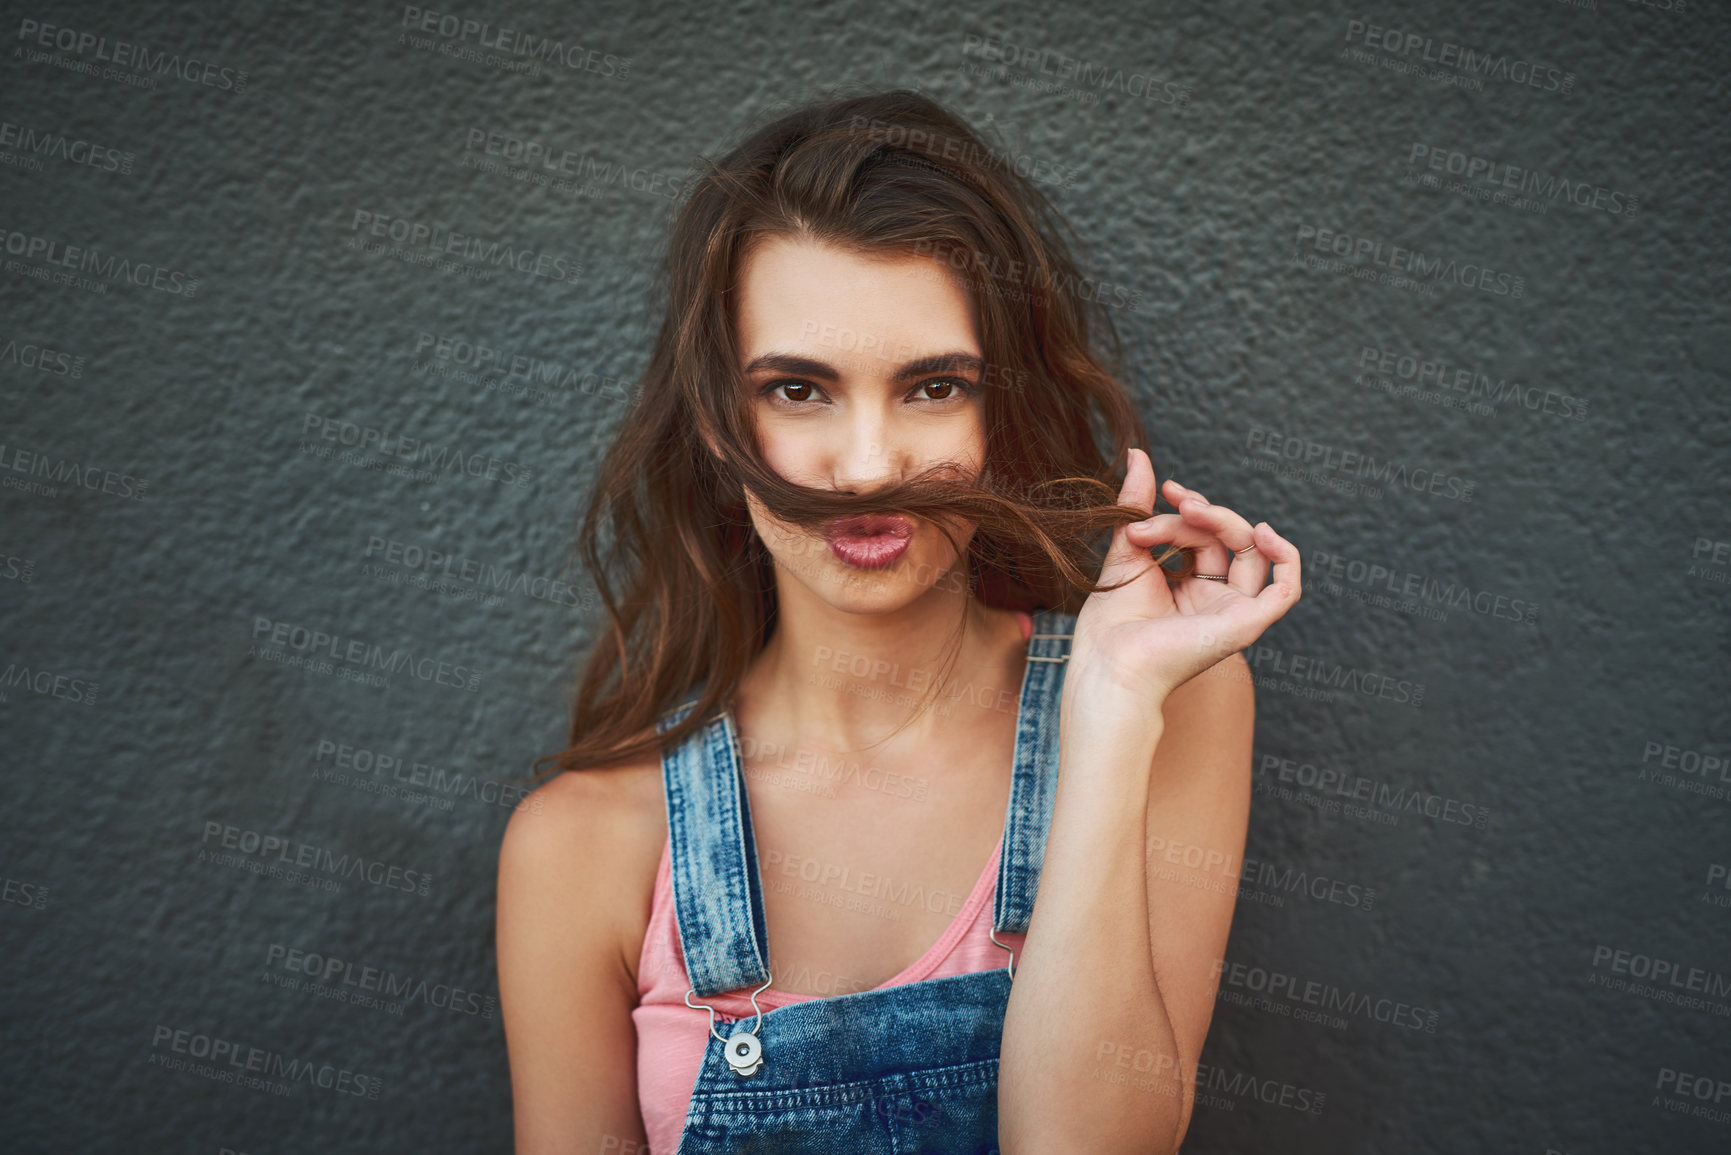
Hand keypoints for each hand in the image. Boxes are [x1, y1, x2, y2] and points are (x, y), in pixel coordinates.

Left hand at [1068, 448, 1301, 702]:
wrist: (1109, 662)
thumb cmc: (1109, 623)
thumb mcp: (1126, 550)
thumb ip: (1136, 504)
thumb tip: (1136, 453)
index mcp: (1188, 592)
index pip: (1204, 537)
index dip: (1190, 508)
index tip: (1164, 488)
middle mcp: (1214, 603)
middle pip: (1228, 540)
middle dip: (1202, 512)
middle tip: (1171, 501)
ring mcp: (1232, 613)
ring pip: (1251, 553)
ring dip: (1225, 521)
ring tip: (1191, 510)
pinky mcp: (1245, 624)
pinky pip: (1285, 590)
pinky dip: (1285, 557)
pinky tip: (1263, 531)